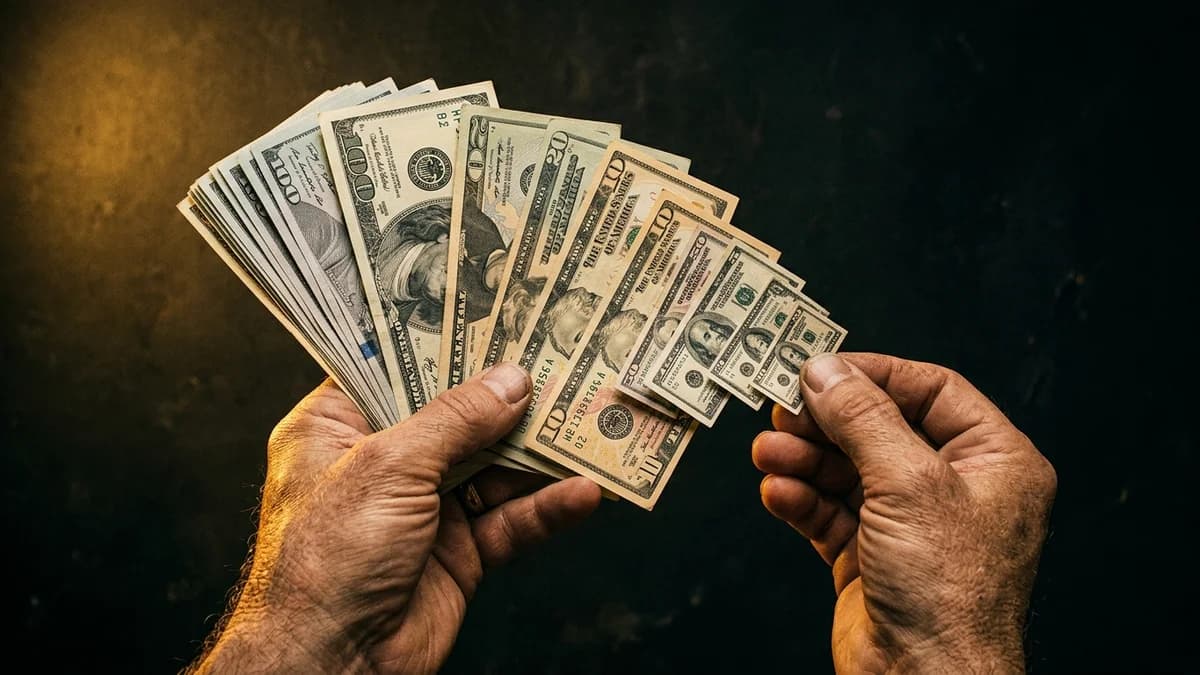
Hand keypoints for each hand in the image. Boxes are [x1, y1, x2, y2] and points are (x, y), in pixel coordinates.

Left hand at [194, 364, 601, 672]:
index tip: (497, 315)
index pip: (396, 370)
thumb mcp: (388, 467)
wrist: (330, 666)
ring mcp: (422, 509)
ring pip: (493, 468)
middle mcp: (382, 463)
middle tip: (561, 360)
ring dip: (539, 452)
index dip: (446, 344)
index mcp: (338, 428)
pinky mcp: (457, 553)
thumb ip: (454, 421)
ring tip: (590, 420)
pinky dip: (546, 508)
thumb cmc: (328, 559)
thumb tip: (511, 381)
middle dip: (508, 396)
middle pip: (456, 417)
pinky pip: (510, 522)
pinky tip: (583, 491)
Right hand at [752, 353, 1055, 672]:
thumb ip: (863, 419)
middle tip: (783, 408)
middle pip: (880, 429)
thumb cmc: (950, 595)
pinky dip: (800, 499)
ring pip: (847, 471)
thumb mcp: (909, 484)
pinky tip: (777, 492)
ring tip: (770, 452)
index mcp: (995, 461)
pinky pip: (829, 512)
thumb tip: (826, 371)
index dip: (874, 375)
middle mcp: (955, 489)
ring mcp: (911, 525)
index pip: (932, 390)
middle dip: (827, 421)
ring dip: (803, 459)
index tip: (822, 367)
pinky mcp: (871, 558)